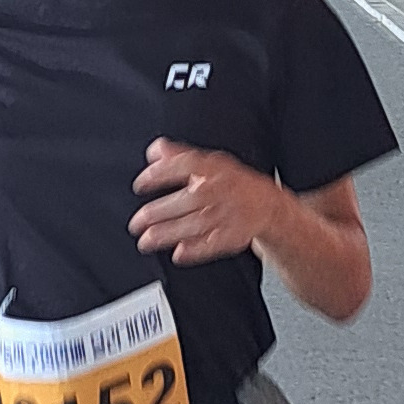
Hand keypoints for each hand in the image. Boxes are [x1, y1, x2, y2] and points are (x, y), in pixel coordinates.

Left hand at [130, 140, 282, 262]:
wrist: (266, 204)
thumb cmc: (231, 183)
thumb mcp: (208, 163)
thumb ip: (178, 155)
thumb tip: (155, 150)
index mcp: (214, 168)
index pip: (184, 165)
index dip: (159, 174)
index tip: (140, 184)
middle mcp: (220, 189)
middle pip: (186, 200)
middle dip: (158, 213)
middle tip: (137, 222)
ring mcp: (228, 213)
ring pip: (195, 224)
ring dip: (168, 234)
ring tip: (147, 241)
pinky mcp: (234, 235)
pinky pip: (213, 243)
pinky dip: (196, 250)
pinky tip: (179, 253)